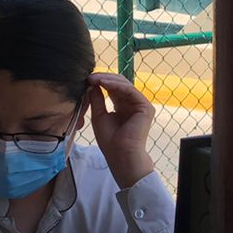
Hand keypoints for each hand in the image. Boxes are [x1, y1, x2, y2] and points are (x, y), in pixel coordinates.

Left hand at [88, 72, 155, 188]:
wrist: (120, 155)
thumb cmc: (110, 141)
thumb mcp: (98, 116)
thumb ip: (97, 99)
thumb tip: (92, 83)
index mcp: (123, 107)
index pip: (113, 89)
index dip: (101, 82)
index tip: (87, 80)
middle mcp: (133, 104)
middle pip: (120, 84)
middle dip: (104, 78)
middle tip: (89, 76)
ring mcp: (141, 105)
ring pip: (125, 85)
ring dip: (108, 80)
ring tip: (94, 78)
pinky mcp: (145, 107)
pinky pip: (130, 90)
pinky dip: (116, 85)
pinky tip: (103, 83)